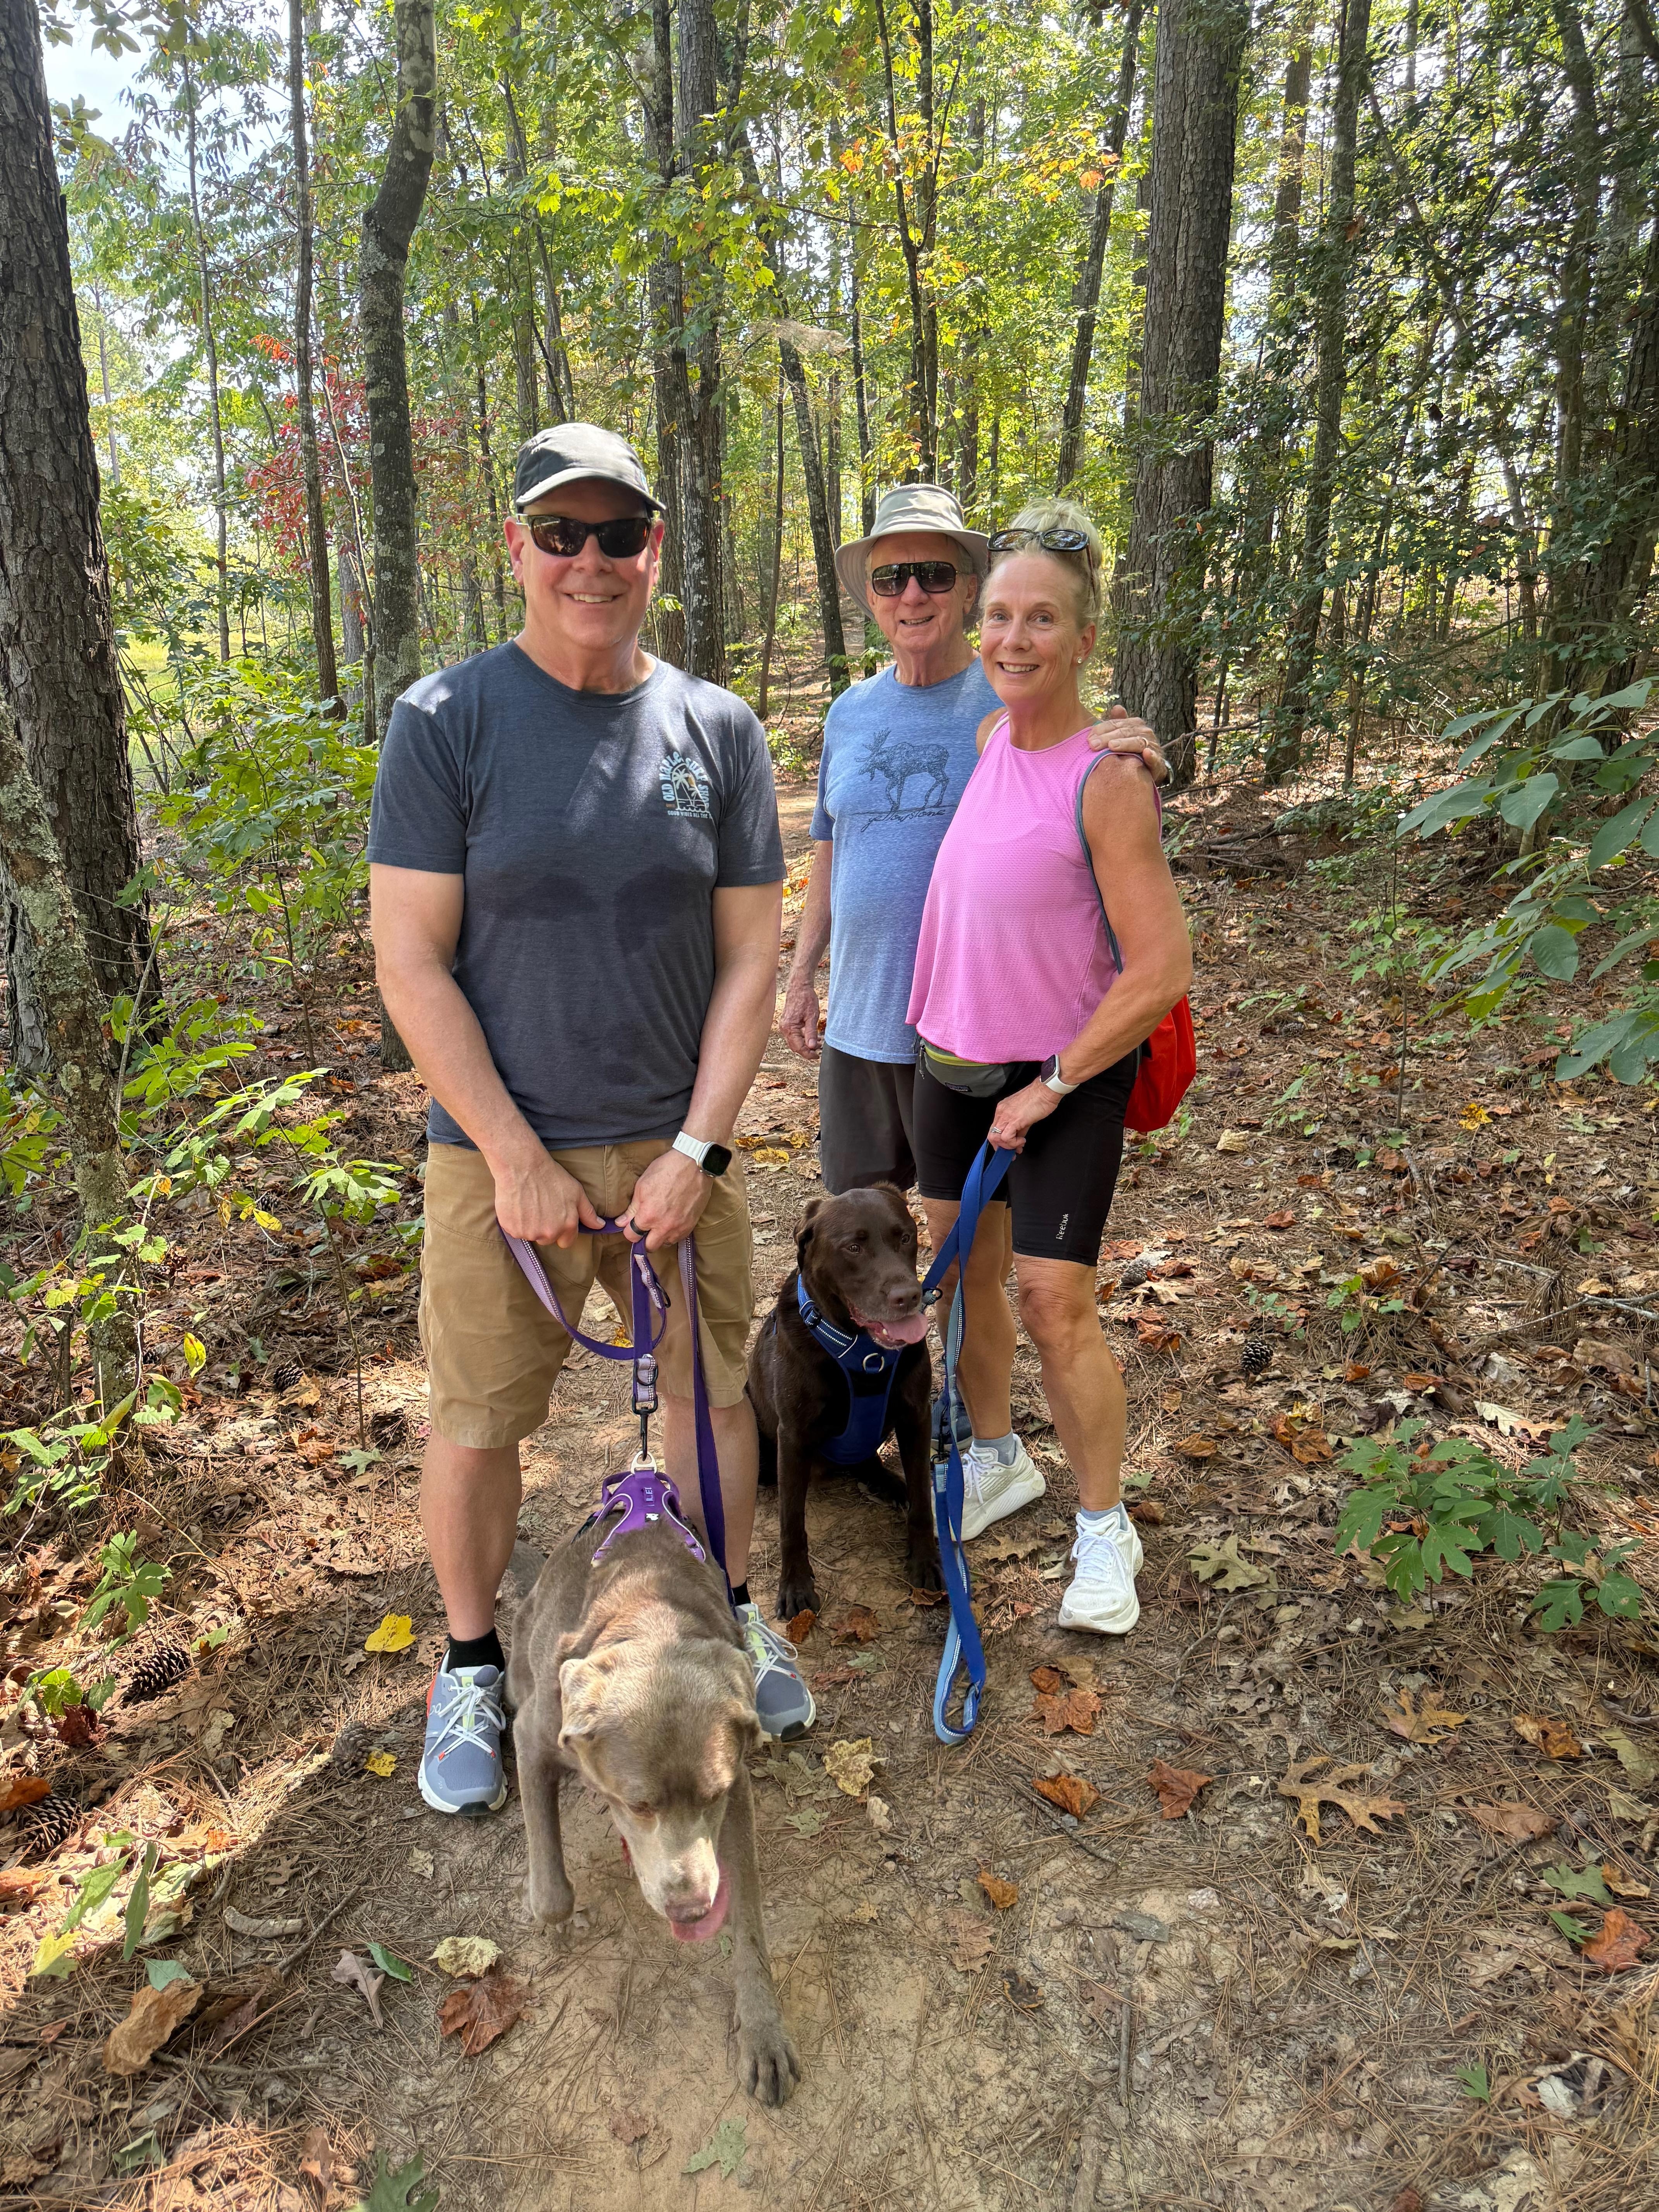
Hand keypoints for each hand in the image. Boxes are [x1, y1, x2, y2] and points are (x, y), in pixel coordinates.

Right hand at [490, 1147, 604, 1246]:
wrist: (522, 1166)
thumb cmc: (550, 1176)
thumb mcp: (576, 1192)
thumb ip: (588, 1213)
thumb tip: (600, 1226)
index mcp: (567, 1225)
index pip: (566, 1242)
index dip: (561, 1230)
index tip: (555, 1217)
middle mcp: (549, 1232)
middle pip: (548, 1240)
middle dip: (545, 1228)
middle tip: (540, 1207)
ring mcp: (529, 1232)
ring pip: (531, 1236)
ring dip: (530, 1226)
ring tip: (528, 1205)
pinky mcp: (512, 1229)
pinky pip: (515, 1232)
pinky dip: (516, 1222)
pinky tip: (518, 1206)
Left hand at [623, 1147, 713, 1249]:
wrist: (695, 1164)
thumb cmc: (667, 1170)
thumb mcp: (642, 1185)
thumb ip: (632, 1208)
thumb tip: (621, 1222)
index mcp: (648, 1216)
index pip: (631, 1236)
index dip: (629, 1230)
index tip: (631, 1224)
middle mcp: (663, 1226)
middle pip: (648, 1247)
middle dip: (644, 1239)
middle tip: (645, 1227)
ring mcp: (679, 1227)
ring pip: (664, 1244)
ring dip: (659, 1237)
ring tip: (660, 1223)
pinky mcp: (691, 1225)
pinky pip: (678, 1238)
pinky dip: (672, 1233)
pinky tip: (671, 1220)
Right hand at [780, 972, 821, 1059]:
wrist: (799, 987)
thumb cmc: (806, 998)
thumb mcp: (812, 1016)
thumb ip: (811, 1033)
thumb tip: (812, 1047)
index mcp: (789, 1027)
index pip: (798, 1047)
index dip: (808, 1053)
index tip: (817, 1056)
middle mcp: (784, 1028)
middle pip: (795, 1046)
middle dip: (806, 1051)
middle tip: (818, 1052)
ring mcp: (784, 1026)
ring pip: (794, 1042)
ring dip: (805, 1045)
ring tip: (817, 1045)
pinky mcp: (786, 1023)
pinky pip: (793, 1035)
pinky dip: (802, 1039)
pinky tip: (811, 1038)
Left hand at [987, 1081, 1061, 1154]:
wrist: (1046, 1091)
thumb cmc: (1039, 1099)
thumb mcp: (1025, 1116)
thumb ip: (1019, 1129)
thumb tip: (1018, 1139)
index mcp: (1002, 1109)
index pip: (994, 1129)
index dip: (1000, 1142)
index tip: (1008, 1147)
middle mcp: (1001, 1112)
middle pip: (992, 1135)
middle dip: (1002, 1146)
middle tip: (1012, 1151)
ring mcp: (1006, 1116)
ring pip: (996, 1138)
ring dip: (1008, 1146)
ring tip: (1019, 1144)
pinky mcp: (1014, 1120)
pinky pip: (1006, 1137)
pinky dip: (1014, 1143)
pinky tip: (1022, 1141)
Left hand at [1086, 703, 1167, 783]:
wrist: (1150, 770)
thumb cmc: (1132, 751)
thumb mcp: (1123, 736)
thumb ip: (1117, 723)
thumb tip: (1117, 707)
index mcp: (1135, 725)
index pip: (1116, 724)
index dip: (1101, 729)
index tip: (1088, 738)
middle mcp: (1145, 733)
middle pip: (1124, 732)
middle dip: (1107, 738)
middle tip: (1093, 745)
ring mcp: (1152, 746)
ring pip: (1137, 743)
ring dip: (1125, 744)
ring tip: (1112, 746)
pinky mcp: (1158, 762)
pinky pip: (1155, 759)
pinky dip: (1151, 756)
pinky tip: (1146, 753)